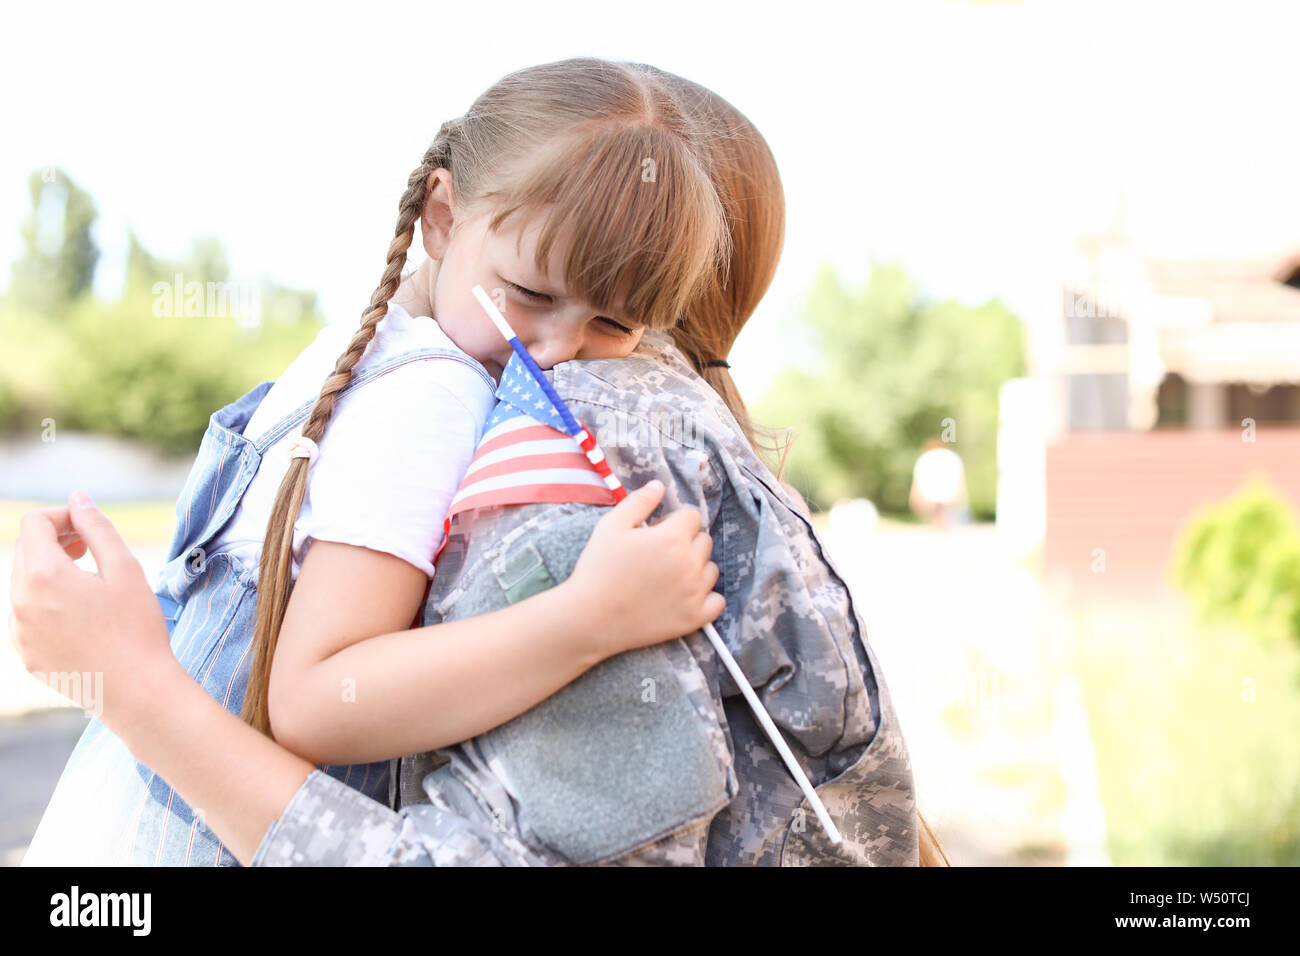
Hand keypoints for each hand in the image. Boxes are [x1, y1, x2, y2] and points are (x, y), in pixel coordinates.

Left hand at [9, 491, 175, 721]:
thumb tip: (78, 499)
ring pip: (23, 584)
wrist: (137, 692)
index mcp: (43, 575)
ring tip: (89, 584)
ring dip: (50, 573)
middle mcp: (20, 602)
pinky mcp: (26, 655)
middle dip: (54, 542)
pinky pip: (26, 616)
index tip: (89, 529)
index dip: (63, 517)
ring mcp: (19, 632)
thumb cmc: (136, 628)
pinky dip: (47, 605)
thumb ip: (97, 528)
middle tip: (90, 550)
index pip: (34, 523)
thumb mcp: (125, 569)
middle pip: (25, 552)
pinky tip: (82, 618)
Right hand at [564, 480, 724, 659]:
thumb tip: (659, 485)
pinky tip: (685, 596)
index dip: (673, 521)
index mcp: (673, 537)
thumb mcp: (611, 525)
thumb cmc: (598, 569)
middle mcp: (691, 563)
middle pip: (704, 541)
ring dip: (695, 568)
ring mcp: (696, 593)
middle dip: (685, 542)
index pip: (692, 516)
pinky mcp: (695, 618)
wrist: (590, 618)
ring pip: (711, 569)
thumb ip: (639, 501)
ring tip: (668, 576)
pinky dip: (706, 597)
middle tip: (658, 555)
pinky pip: (717, 601)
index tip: (655, 533)